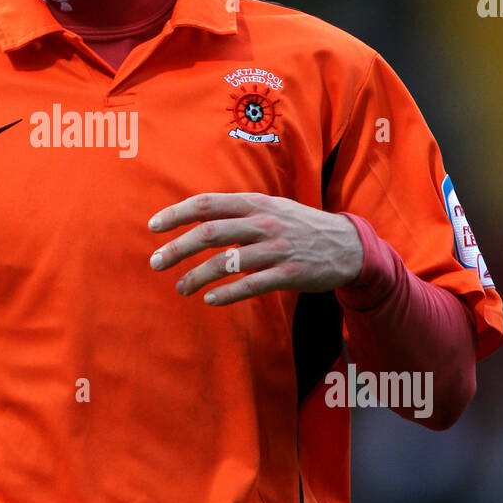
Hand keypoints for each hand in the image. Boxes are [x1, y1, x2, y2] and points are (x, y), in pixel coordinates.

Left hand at [147, 192, 363, 305]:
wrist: (348, 245)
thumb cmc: (299, 226)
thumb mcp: (271, 207)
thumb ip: (237, 211)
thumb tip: (196, 219)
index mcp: (255, 203)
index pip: (207, 204)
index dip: (176, 214)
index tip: (153, 227)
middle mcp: (264, 222)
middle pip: (210, 233)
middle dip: (177, 248)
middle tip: (155, 263)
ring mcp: (277, 248)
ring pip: (227, 262)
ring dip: (197, 276)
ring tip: (181, 288)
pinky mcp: (289, 274)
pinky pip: (251, 285)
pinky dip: (227, 294)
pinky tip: (210, 300)